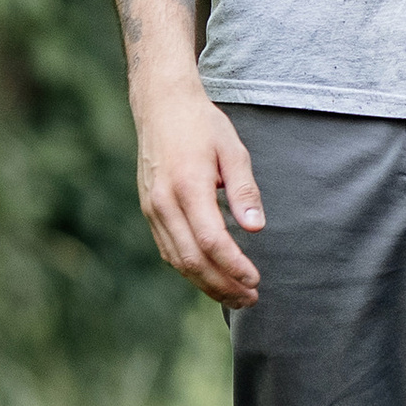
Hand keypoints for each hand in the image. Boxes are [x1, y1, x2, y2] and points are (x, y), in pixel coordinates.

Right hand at [131, 71, 264, 306]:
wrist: (161, 106)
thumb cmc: (202, 126)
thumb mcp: (233, 151)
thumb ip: (244, 191)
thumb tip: (255, 228)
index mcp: (187, 186)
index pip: (211, 240)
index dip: (233, 266)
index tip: (256, 280)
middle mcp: (164, 203)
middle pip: (191, 259)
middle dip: (222, 285)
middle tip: (251, 299)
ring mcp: (152, 209)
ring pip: (177, 260)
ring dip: (206, 283)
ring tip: (235, 297)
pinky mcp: (149, 211)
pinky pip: (168, 249)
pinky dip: (189, 269)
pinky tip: (211, 277)